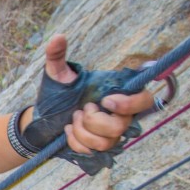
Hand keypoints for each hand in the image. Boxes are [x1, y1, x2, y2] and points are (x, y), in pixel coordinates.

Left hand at [24, 34, 154, 173]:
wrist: (44, 118)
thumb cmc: (57, 93)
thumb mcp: (56, 73)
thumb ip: (57, 55)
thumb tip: (57, 36)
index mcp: (118, 94)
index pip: (146, 100)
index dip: (131, 103)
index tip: (106, 100)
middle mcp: (120, 116)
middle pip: (121, 126)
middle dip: (95, 121)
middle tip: (81, 109)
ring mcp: (110, 135)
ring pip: (106, 142)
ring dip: (83, 131)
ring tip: (72, 119)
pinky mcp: (99, 150)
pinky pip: (93, 152)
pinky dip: (76, 142)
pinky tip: (68, 131)